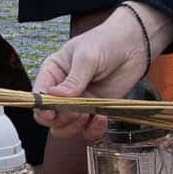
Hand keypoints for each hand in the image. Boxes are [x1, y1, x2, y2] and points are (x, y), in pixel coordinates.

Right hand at [33, 3, 170, 140]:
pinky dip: (92, 130)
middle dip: (61, 118)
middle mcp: (62, 91)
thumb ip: (73, 79)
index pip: (39, 96)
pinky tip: (101, 119)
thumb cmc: (106, 43)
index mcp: (52, 73)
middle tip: (76, 112)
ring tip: (89, 114)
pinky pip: (87, 131)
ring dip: (74, 127)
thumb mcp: (86, 57)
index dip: (42, 107)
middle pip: (49, 118)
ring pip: (65, 128)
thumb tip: (54, 96)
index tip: (51, 112)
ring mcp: (78, 103)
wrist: (133, 46)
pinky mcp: (95, 111)